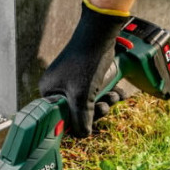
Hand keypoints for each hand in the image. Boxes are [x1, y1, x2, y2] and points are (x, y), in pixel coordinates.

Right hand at [38, 2, 125, 136]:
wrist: (100, 35)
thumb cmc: (85, 63)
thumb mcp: (81, 97)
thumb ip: (81, 119)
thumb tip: (83, 135)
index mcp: (50, 92)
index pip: (59, 118)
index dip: (74, 124)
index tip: (87, 126)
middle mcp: (59, 88)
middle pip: (77, 112)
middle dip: (95, 112)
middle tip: (104, 107)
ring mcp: (74, 82)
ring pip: (91, 103)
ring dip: (106, 102)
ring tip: (114, 96)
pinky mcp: (88, 77)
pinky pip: (97, 92)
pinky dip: (109, 93)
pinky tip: (119, 92)